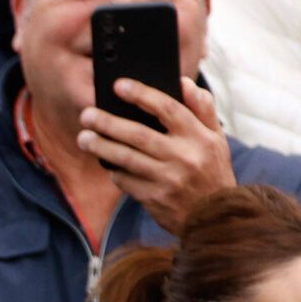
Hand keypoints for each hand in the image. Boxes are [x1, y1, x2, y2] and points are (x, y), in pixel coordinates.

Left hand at [78, 79, 236, 234]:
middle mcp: (183, 156)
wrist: (216, 218)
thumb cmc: (213, 171)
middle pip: (138, 134)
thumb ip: (202, 108)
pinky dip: (114, 171)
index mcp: (198, 136)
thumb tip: (182, 83)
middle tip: (86, 115)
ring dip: (101, 147)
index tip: (118, 85)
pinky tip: (105, 162)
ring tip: (84, 138)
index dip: (141, 94)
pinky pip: (126, 181)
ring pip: (127, 159)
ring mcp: (168, 179)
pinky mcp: (155, 199)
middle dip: (108, 123)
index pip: (167, 108)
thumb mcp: (216, 138)